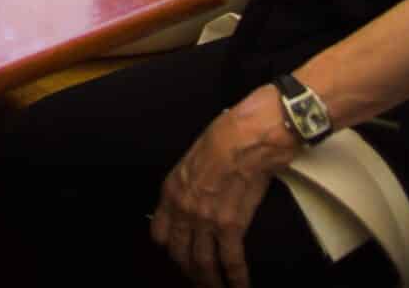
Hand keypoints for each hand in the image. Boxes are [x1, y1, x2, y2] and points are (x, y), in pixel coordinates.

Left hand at [151, 92, 299, 287]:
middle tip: (200, 281)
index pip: (160, 234)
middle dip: (190, 273)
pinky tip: (240, 287)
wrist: (248, 136)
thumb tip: (195, 198)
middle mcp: (183, 209)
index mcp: (171, 191)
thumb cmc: (224, 138)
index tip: (179, 257)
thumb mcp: (192, 159)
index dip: (170, 249)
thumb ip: (188, 185)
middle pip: (180, 255)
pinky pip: (230, 261)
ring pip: (203, 264)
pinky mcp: (231, 225)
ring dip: (210, 283)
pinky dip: (236, 279)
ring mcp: (205, 220)